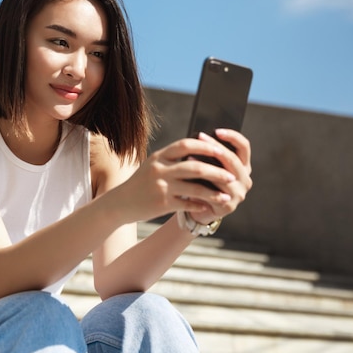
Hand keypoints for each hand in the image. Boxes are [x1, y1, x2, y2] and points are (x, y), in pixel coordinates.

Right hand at [109, 132, 246, 223]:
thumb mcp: (153, 164)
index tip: (220, 150)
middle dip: (217, 171)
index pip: (186, 145)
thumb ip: (172, 157)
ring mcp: (161, 187)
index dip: (205, 146)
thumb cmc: (141, 182)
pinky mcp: (162, 203)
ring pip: (194, 188)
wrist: (121, 202)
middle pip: (195, 167)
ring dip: (214, 192)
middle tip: (231, 175)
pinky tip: (209, 208)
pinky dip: (200, 206)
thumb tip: (199, 150)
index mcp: (159, 156)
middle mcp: (160, 170)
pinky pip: (187, 204)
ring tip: (226, 195)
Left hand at [186, 129, 251, 224]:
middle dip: (215, 147)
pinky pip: (215, 192)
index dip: (232, 136)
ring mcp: (239, 194)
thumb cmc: (202, 183)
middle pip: (232, 159)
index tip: (217, 130)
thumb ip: (210, 155)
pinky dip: (202, 184)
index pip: (244, 146)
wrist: (197, 209)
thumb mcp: (208, 166)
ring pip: (224, 176)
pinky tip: (189, 177)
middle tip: (200, 137)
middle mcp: (245, 179)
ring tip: (189, 155)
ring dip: (206, 165)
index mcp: (243, 166)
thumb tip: (200, 136)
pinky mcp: (228, 206)